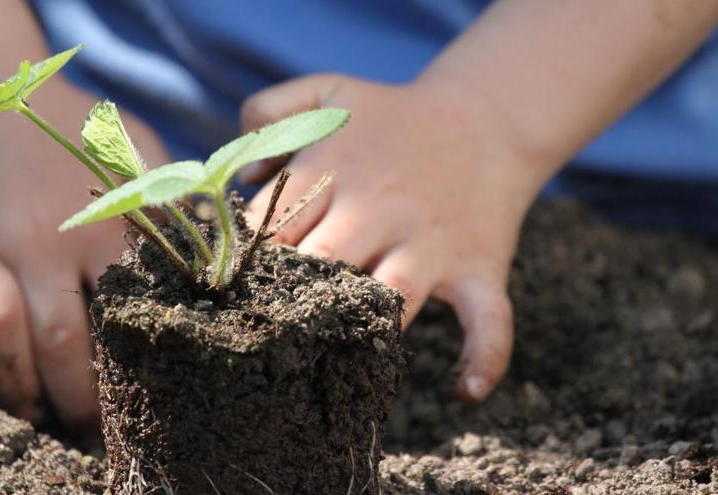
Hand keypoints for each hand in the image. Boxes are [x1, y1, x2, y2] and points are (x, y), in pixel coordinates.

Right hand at [0, 82, 166, 439]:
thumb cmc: (66, 127)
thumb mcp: (130, 149)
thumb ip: (168, 196)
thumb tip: (216, 243)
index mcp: (96, 225)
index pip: (121, 315)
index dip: (131, 371)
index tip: (140, 403)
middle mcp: (36, 240)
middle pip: (59, 340)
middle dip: (75, 400)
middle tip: (85, 429)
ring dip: (13, 385)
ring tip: (31, 413)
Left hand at [242, 75, 545, 401]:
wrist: (485, 117)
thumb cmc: (392, 116)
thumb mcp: (326, 92)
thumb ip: (267, 111)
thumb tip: (243, 178)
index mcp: (334, 171)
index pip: (271, 229)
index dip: (244, 262)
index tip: (228, 290)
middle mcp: (378, 211)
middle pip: (318, 267)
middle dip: (288, 300)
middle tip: (264, 331)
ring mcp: (430, 244)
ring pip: (388, 300)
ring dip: (360, 331)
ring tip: (331, 360)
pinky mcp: (477, 268)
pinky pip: (489, 320)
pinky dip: (485, 357)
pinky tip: (466, 391)